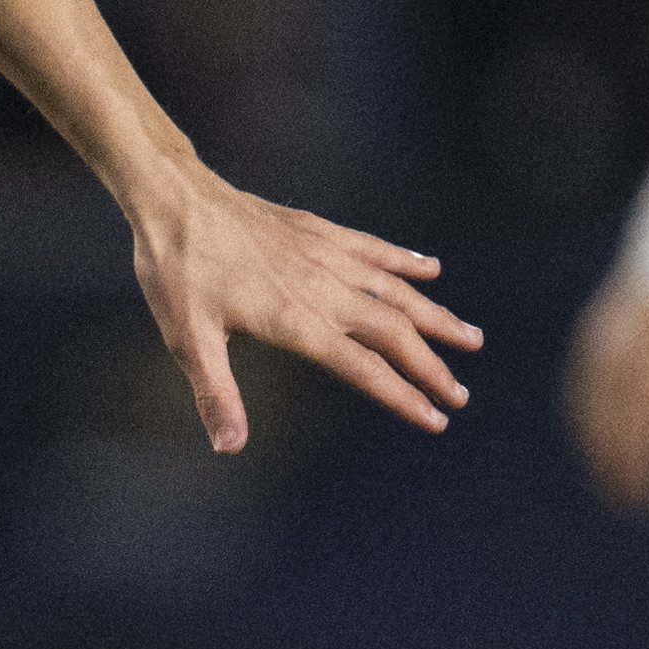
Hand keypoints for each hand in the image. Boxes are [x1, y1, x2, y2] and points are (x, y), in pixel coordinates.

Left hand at [120, 173, 476, 447]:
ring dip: (435, 316)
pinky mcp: (320, 231)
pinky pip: (375, 248)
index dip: (403, 396)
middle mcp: (324, 289)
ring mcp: (327, 256)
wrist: (176, 201)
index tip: (436, 419)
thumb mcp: (188, 341)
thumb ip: (216, 394)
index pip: (365, 369)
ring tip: (471, 338)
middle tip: (462, 394)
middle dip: (432, 365)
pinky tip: (431, 271)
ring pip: (396, 291)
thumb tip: (229, 448)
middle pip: (394, 332)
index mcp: (297, 321)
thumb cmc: (178, 273)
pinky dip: (406, 262)